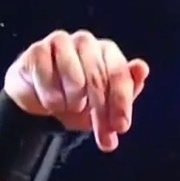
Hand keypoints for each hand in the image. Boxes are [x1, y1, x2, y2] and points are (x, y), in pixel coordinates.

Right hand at [4, 30, 149, 152]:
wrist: (42, 107)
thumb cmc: (80, 104)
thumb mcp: (108, 107)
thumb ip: (127, 92)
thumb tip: (142, 67)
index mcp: (107, 52)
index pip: (119, 73)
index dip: (121, 102)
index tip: (121, 127)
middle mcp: (86, 42)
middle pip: (98, 78)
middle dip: (101, 112)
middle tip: (103, 138)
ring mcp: (60, 42)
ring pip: (74, 80)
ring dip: (73, 103)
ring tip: (70, 106)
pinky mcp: (37, 50)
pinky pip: (48, 81)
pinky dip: (52, 99)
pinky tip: (51, 100)